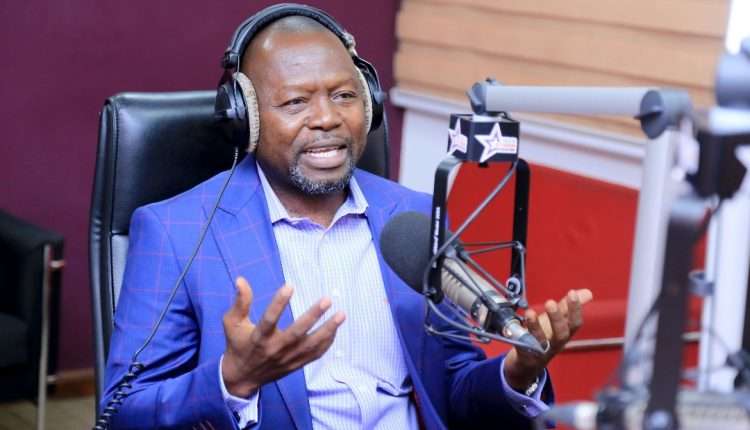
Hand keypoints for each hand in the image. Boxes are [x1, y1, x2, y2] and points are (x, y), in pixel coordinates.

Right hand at [221, 276, 344, 396]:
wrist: (242, 377)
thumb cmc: (237, 345)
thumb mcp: (232, 323)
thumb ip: (240, 302)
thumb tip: (241, 280)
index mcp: (258, 338)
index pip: (269, 319)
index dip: (279, 303)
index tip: (290, 285)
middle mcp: (275, 349)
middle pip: (297, 332)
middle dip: (313, 316)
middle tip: (326, 299)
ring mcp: (287, 359)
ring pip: (311, 345)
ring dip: (328, 330)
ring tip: (341, 314)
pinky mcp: (296, 365)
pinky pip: (315, 354)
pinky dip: (327, 343)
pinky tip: (335, 329)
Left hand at [503, 289, 592, 392]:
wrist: (528, 363)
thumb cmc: (545, 338)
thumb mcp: (557, 322)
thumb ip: (568, 307)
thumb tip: (587, 293)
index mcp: (564, 334)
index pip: (575, 323)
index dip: (575, 310)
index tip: (572, 293)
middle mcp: (555, 343)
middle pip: (560, 334)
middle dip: (557, 318)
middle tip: (550, 302)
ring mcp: (540, 350)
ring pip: (540, 340)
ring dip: (535, 326)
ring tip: (530, 312)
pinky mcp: (525, 354)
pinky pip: (523, 346)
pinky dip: (520, 335)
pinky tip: (517, 325)